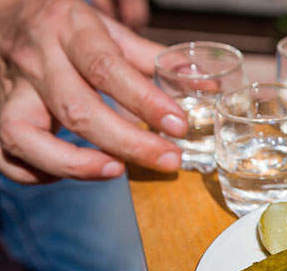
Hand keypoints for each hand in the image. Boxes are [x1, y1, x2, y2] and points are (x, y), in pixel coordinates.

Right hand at [0, 0, 187, 181]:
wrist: (4, 12)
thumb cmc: (65, 26)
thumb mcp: (108, 29)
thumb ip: (152, 58)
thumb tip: (202, 83)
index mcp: (70, 32)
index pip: (106, 68)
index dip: (145, 101)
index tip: (178, 125)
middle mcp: (38, 63)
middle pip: (77, 110)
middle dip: (128, 142)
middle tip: (168, 159)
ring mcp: (12, 92)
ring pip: (25, 135)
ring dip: (73, 164)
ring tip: (115, 170)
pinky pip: (6, 156)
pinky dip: (38, 173)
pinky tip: (76, 171)